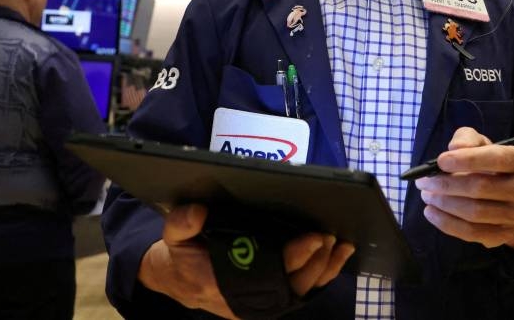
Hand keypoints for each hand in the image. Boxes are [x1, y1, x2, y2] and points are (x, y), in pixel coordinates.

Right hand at [138, 204, 355, 316]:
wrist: (180, 280)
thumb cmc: (181, 254)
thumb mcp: (171, 236)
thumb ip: (182, 223)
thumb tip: (198, 212)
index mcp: (222, 284)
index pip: (266, 274)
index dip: (292, 258)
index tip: (313, 238)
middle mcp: (245, 299)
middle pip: (289, 285)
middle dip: (314, 262)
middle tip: (330, 236)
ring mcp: (259, 301)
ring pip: (300, 291)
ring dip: (324, 269)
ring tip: (342, 245)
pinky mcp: (270, 298)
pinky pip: (301, 290)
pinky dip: (322, 275)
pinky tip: (338, 255)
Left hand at [414, 127, 513, 252]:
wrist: (506, 198)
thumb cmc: (488, 165)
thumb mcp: (479, 145)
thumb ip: (467, 139)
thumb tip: (456, 148)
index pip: (498, 158)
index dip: (468, 159)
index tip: (440, 161)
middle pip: (481, 188)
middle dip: (447, 184)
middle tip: (423, 181)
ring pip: (474, 212)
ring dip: (444, 203)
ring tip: (427, 195)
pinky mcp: (503, 235)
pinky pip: (471, 232)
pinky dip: (446, 223)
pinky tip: (431, 212)